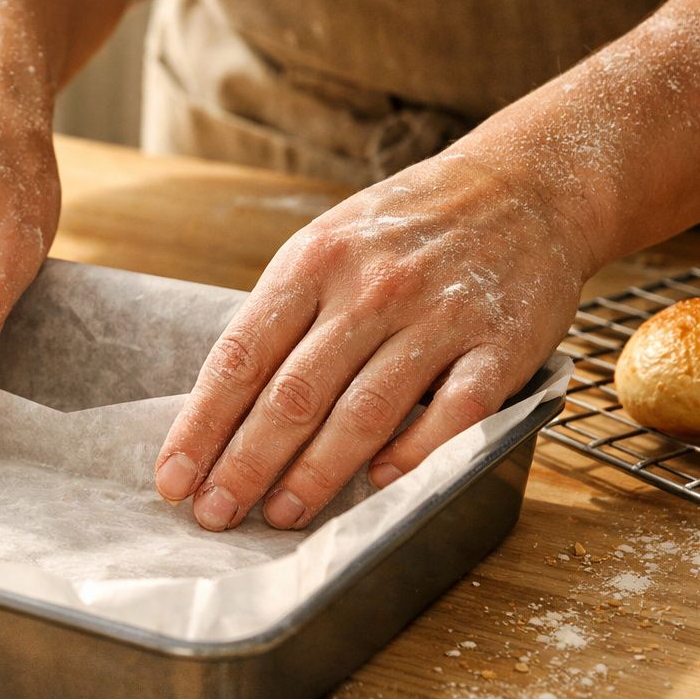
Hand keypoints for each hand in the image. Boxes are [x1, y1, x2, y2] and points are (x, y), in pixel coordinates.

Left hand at [154, 151, 590, 530]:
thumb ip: (284, 315)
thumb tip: (227, 407)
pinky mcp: (502, 344)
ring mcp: (439, 316)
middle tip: (215, 514)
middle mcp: (371, 288)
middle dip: (245, 464)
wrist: (526, 184)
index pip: (240, 357)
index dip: (201, 426)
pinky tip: (381, 485)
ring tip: (281, 515)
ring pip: (364, 413)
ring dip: (317, 474)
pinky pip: (452, 413)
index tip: (173, 479)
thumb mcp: (329, 243)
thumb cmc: (409, 226)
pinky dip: (415, 454)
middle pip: (293, 394)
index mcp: (314, 262)